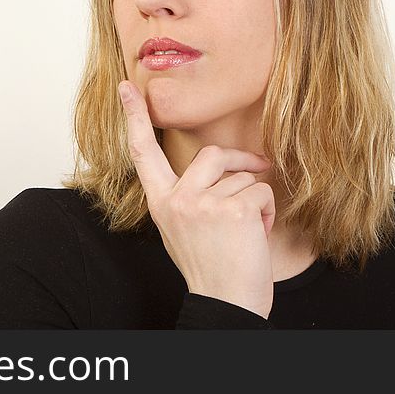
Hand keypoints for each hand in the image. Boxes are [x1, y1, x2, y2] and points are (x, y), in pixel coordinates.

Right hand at [118, 80, 275, 319]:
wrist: (227, 305)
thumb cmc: (211, 268)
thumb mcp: (183, 228)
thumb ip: (188, 195)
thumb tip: (214, 167)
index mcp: (161, 203)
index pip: (143, 153)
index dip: (134, 117)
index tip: (126, 87)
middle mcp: (177, 200)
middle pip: (211, 154)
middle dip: (238, 162)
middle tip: (257, 171)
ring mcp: (203, 203)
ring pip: (243, 177)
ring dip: (255, 200)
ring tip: (245, 232)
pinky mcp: (234, 208)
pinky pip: (261, 190)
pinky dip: (267, 210)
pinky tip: (256, 234)